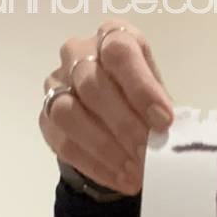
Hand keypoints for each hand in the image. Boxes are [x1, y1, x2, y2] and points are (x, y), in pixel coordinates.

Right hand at [39, 19, 174, 195]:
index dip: (142, 88)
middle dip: (124, 124)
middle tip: (147, 154)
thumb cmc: (142, 98)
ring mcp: (56, 84)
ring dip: (104, 147)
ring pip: (68, 113)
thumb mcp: (159, 95)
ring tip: (134, 172)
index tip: (164, 121)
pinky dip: (95, 165)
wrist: (112, 115)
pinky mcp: (45, 117)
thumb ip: (161, 109)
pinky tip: (120, 179)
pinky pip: (62, 142)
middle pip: (92, 84)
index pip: (120, 53)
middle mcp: (78, 53)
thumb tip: (171, 137)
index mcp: (113, 37)